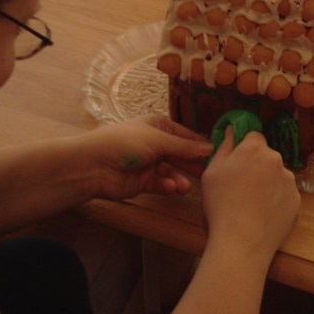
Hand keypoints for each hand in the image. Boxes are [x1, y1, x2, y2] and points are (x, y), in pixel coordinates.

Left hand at [81, 114, 213, 200]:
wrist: (94, 165)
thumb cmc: (126, 142)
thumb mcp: (158, 140)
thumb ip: (185, 147)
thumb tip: (211, 148)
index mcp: (159, 125)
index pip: (185, 135)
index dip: (200, 145)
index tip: (219, 154)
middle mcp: (155, 143)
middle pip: (180, 155)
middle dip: (192, 165)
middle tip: (209, 175)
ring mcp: (149, 163)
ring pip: (172, 172)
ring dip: (179, 179)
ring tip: (186, 187)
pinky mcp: (143, 182)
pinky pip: (160, 184)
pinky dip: (166, 186)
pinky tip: (170, 188)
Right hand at [201, 129, 299, 263]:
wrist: (242, 243)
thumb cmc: (221, 205)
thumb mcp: (212, 172)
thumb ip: (224, 146)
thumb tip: (233, 129)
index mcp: (254, 149)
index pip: (253, 137)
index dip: (244, 149)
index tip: (236, 164)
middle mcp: (276, 159)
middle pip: (266, 156)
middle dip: (256, 165)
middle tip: (241, 186)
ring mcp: (289, 180)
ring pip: (276, 175)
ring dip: (267, 182)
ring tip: (252, 204)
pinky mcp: (297, 200)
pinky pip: (284, 193)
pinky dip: (276, 199)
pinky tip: (262, 214)